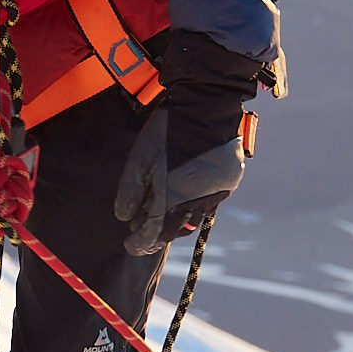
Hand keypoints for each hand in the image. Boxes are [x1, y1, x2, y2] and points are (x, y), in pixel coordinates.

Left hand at [112, 31, 264, 255]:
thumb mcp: (141, 158)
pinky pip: (208, 200)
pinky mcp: (228, 182)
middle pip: (173, 228)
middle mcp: (198, 202)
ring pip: (192, 216)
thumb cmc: (168, 131)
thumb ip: (131, 191)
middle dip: (156, 233)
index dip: (140, 242)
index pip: (154, 233)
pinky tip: (181, 195)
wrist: (206, 106)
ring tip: (158, 213)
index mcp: (174, 198)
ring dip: (174, 218)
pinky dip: (192, 202)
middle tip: (142, 233)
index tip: (130, 246)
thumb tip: (124, 218)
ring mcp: (216, 193)